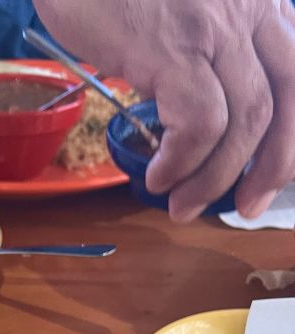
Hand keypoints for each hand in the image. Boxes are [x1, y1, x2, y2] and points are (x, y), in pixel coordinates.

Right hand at [34, 0, 294, 220]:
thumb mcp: (179, 14)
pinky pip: (198, 123)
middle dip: (272, 166)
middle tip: (244, 205)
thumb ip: (206, 53)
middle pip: (289, 100)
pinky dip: (183, 162)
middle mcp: (249, 8)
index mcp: (257, 2)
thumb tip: (203, 125)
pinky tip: (160, 174)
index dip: (292, 138)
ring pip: (244, 121)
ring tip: (182, 203)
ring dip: (215, 178)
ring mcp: (215, 26)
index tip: (267, 176)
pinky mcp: (174, 46)